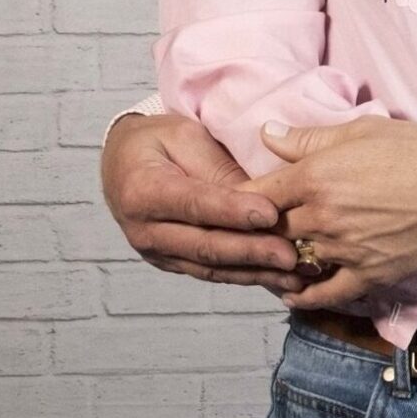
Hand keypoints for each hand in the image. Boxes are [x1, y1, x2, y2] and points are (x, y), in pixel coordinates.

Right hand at [101, 113, 300, 290]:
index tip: (269, 214)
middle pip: (205, 245)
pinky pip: (212, 273)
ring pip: (211, 267)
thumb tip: (260, 198)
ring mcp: (157, 253)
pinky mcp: (173, 264)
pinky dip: (246, 276)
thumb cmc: (157, 142)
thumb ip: (218, 168)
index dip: (232, 212)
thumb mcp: (185, 136)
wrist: (123, 164)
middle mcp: (145, 230)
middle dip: (251, 252)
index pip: (194, 205)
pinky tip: (276, 280)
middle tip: (290, 255)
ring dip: (255, 273)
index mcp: (142, 190)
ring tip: (293, 276)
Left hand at [247, 117, 416, 307]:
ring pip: (294, 261)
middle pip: (269, 231)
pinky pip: (325, 293)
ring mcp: (344, 249)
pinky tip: (292, 295)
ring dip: (281, 259)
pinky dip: (304, 296)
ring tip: (269, 258)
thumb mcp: (362, 130)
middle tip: (247, 234)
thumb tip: (266, 134)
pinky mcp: (368, 274)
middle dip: (257, 231)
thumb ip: (309, 139)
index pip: (255, 194)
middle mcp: (323, 215)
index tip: (230, 205)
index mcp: (315, 176)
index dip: (237, 202)